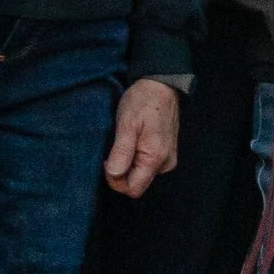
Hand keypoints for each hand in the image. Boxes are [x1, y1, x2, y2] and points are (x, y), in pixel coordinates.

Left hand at [104, 77, 180, 198]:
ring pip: (141, 176)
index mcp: (156, 158)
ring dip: (127, 166)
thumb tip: (114, 174)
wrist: (161, 85)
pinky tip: (131, 144)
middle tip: (112, 151)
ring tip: (122, 144)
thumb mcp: (127, 124)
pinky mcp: (166, 154)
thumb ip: (121, 152)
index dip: (114, 180)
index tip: (107, 159)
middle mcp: (165, 164)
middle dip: (120, 174)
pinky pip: (146, 167)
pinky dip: (135, 161)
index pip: (132, 189)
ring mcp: (167, 159)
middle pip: (137, 185)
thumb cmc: (143, 102)